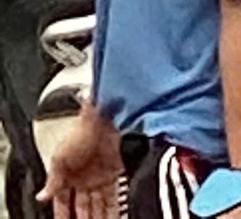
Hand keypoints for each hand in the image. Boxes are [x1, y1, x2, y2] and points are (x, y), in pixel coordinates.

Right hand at [39, 102, 122, 218]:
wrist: (108, 115)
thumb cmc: (83, 128)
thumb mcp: (60, 156)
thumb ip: (52, 179)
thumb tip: (42, 195)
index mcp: (67, 172)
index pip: (63, 201)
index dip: (63, 214)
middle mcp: (84, 175)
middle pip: (82, 206)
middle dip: (82, 218)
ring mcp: (101, 174)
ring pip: (97, 204)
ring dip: (97, 217)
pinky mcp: (116, 172)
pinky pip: (113, 197)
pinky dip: (112, 210)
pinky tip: (112, 217)